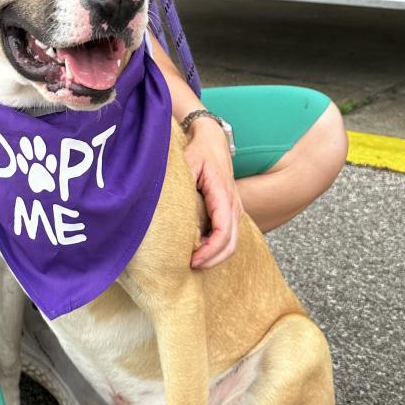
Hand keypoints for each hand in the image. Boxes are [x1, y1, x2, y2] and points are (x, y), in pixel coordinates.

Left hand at [183, 117, 241, 268]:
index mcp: (223, 194)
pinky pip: (229, 235)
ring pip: (233, 242)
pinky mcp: (230, 210)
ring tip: (193, 261)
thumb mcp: (187, 161)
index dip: (209, 251)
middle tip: (190, 266)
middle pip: (231, 244)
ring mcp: (235, 208)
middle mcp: (234, 204)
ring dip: (216, 256)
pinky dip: (217, 247)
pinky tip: (199, 250)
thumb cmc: (199, 150)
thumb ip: (183, 182)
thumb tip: (170, 204)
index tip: (192, 260)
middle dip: (212, 259)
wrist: (212, 139)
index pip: (223, 232)